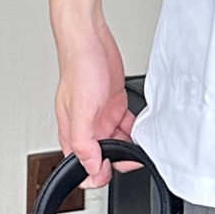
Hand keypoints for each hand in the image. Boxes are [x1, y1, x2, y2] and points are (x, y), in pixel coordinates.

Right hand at [55, 22, 134, 187]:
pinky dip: (135, 131)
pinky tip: (141, 130)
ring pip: (117, 142)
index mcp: (73, 132)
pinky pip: (127, 126)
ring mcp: (101, 116)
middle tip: (132, 158)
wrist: (90, 39)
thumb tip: (92, 168)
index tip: (111, 171)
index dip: (96, 174)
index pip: (82, 165)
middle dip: (117, 161)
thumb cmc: (79, 67)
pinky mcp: (115, 104)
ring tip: (140, 145)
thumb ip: (84, 142)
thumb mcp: (80, 109)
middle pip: (103, 156)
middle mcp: (87, 126)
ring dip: (128, 146)